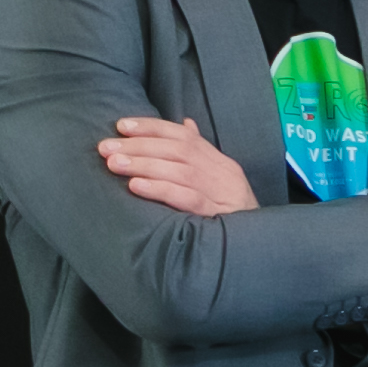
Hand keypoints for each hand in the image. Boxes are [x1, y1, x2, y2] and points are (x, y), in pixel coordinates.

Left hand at [99, 116, 254, 216]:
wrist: (260, 242)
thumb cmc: (232, 211)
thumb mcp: (219, 179)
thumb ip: (201, 153)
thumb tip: (185, 123)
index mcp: (219, 162)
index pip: (184, 136)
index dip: (152, 127)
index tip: (121, 126)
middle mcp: (222, 172)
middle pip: (179, 150)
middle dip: (139, 146)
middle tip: (106, 147)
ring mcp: (221, 193)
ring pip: (180, 171)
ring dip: (144, 165)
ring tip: (114, 164)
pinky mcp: (217, 214)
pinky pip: (187, 199)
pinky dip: (160, 190)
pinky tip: (136, 186)